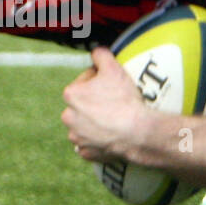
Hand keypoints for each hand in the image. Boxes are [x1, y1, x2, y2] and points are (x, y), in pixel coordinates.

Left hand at [61, 46, 147, 163]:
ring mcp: (77, 138)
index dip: (98, 81)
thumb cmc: (123, 100)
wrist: (136, 132)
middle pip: (82, 105)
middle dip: (94, 103)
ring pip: (84, 126)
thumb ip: (100, 55)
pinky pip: (90, 145)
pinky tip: (110, 136)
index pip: (84, 81)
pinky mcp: (86, 153)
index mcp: (71, 95)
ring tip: (112, 120)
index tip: (110, 85)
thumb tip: (96, 51)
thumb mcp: (113, 68)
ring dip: (94, 122)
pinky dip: (97, 141)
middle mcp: (68, 117)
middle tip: (113, 102)